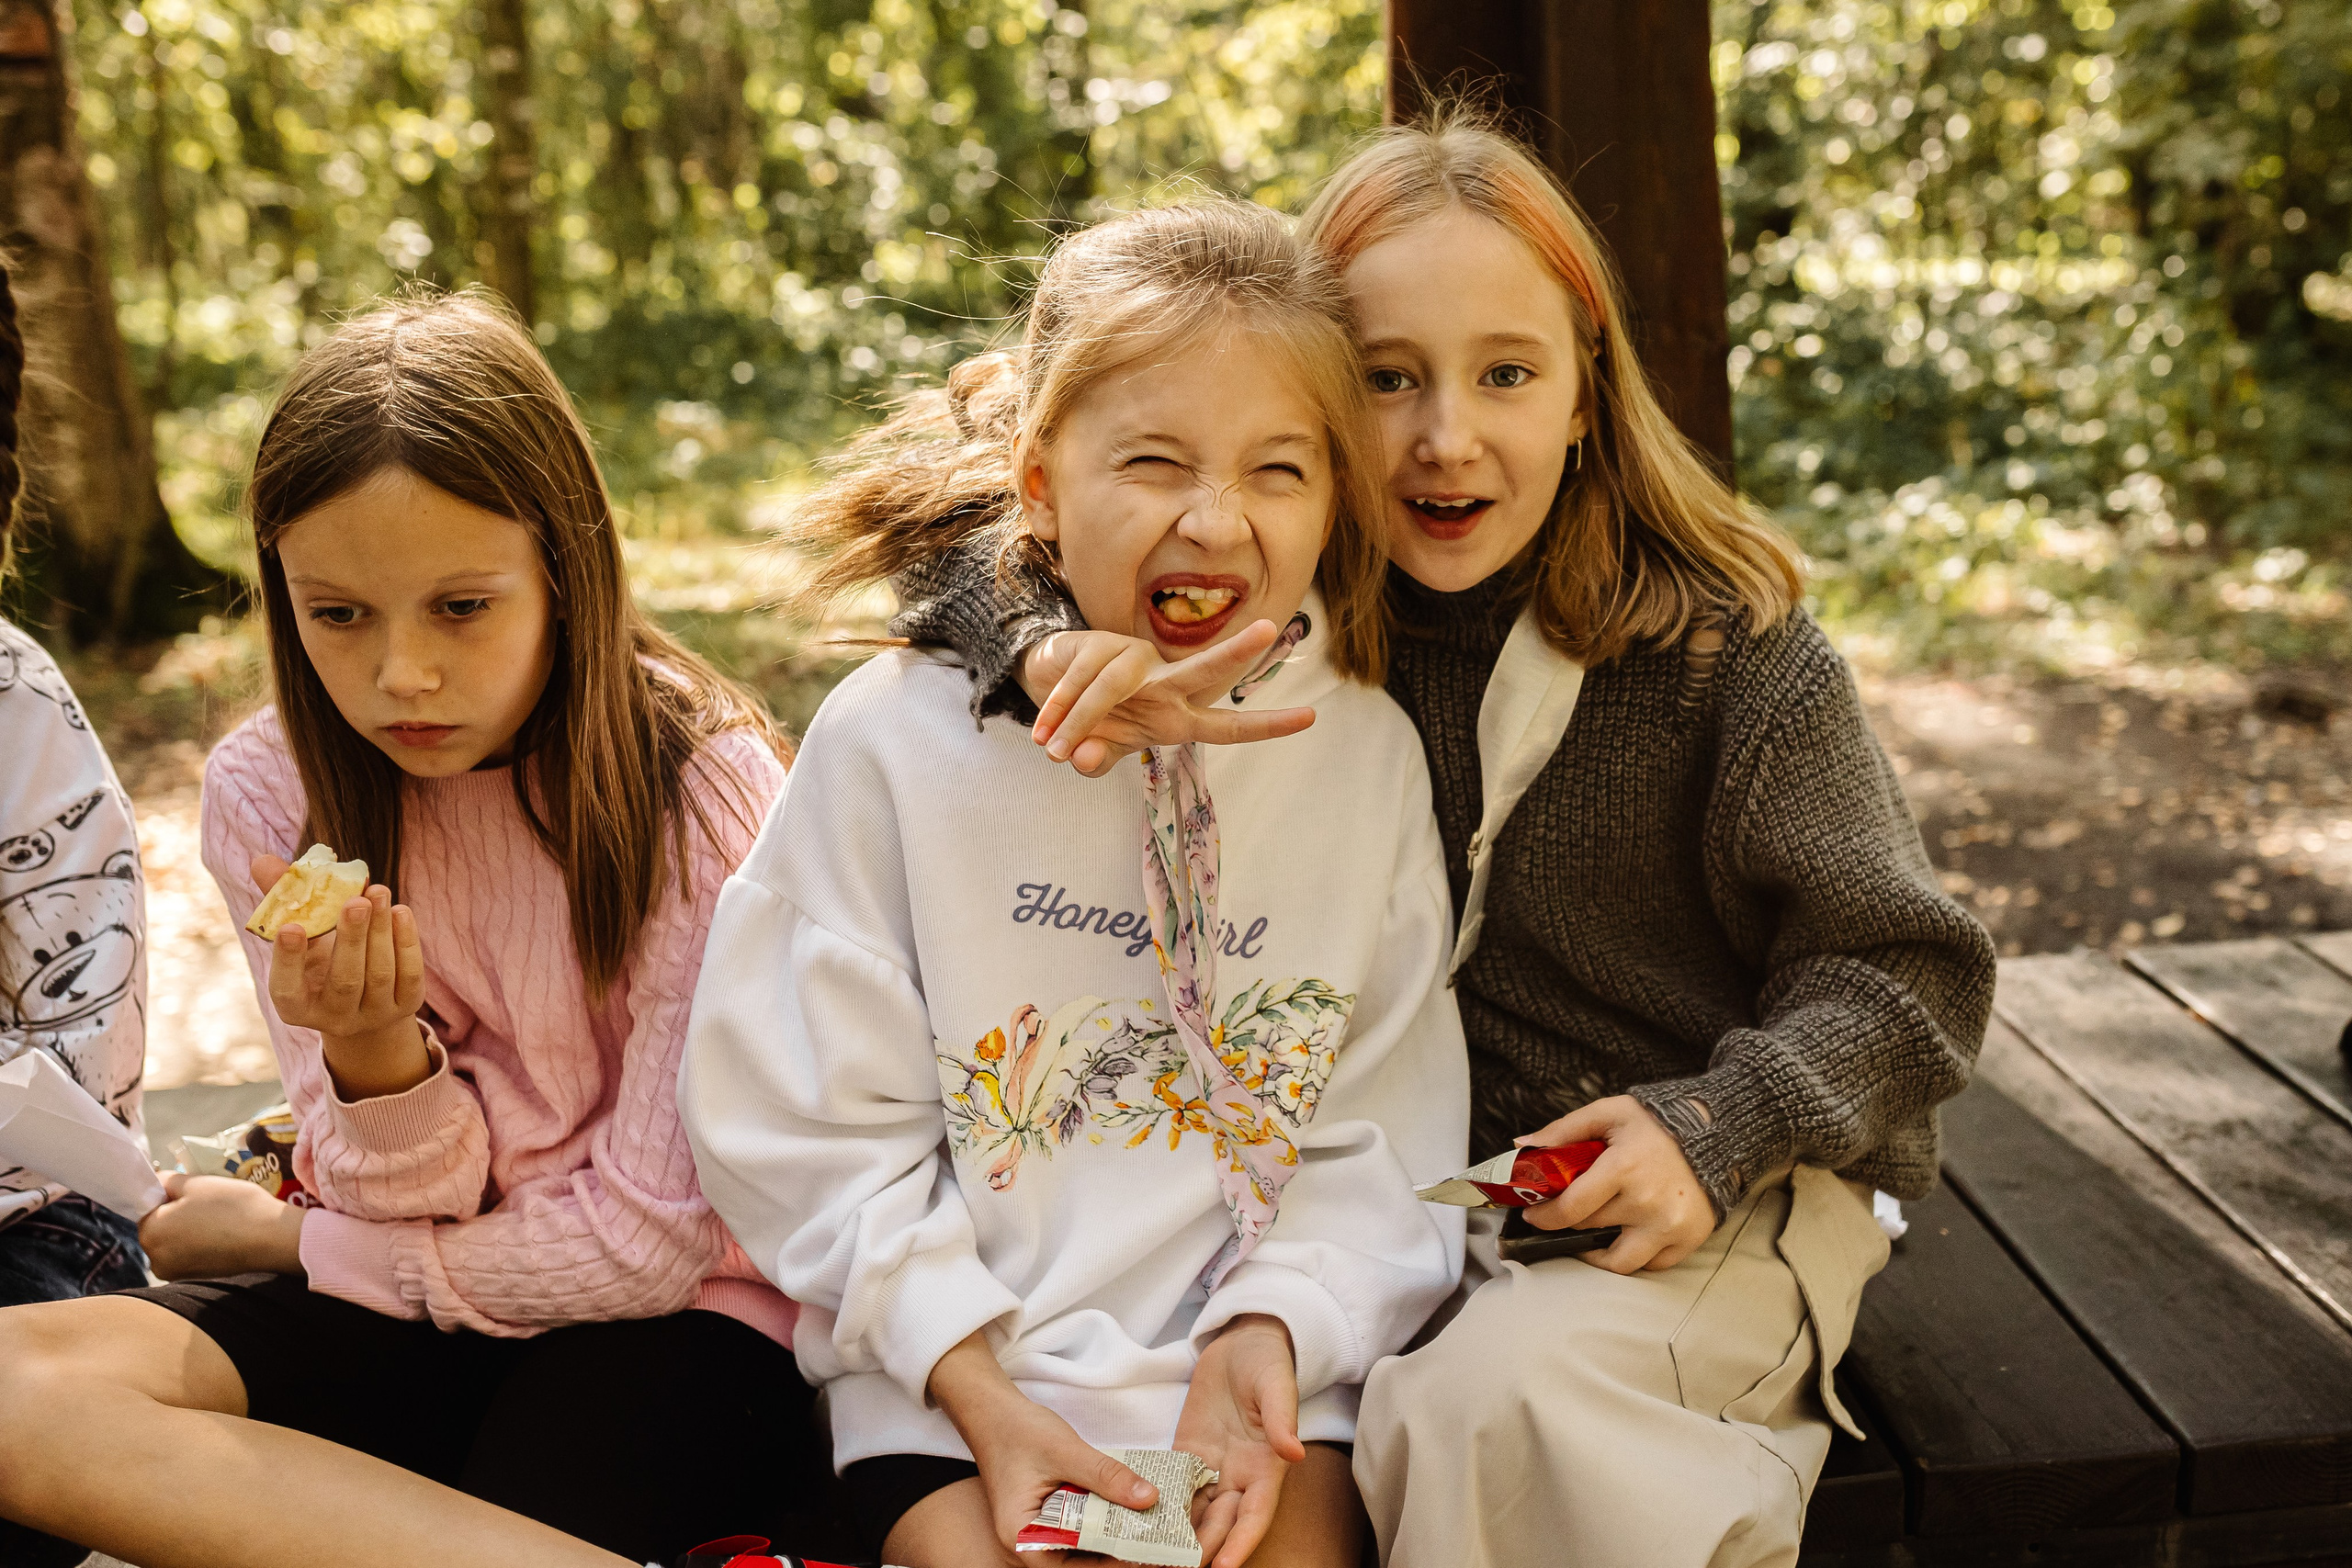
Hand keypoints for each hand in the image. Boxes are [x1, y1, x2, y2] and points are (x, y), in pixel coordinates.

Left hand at [138, 1171, 305, 1278]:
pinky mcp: (193, 1279)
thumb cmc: (231, 1206)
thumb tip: (155, 1182)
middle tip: (207, 1203)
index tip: (194, 1192)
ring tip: (216, 1219)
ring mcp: (174, 1273)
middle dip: (176, 1215)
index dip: (169, 1196)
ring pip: (173, 1241)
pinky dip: (198, 1244)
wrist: (271, 1238)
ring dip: (187, 1230)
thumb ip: (166, 1180)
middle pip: (158, 1227)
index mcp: (150, 1233)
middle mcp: (154, 1259)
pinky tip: (221, 1234)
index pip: (147, 1207)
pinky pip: (187, 1254)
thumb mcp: (196, 1183)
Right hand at [253, 855, 431, 1100]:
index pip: (287, 989)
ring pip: (379, 975)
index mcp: (296, 1006)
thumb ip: (286, 903)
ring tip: (378, 891)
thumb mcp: (302, 940)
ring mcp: (373, 1015)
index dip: (288, 960)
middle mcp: (334, 1018)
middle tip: (355, 901)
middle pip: (344, 981)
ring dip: (380, 931)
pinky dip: (406, 942)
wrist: (365, 1004)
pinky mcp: (405, 1006)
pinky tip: (400, 912)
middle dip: (351, 939)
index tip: (291, 927)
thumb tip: (263, 860)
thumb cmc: (322, 963)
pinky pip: (409, 975)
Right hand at [927, 1332, 1157, 1552]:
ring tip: (1155, 1525)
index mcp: (1023, 1538)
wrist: (992, 1411)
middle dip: (1123, 1551)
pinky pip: (1082, 1526)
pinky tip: (1132, 1507)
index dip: (1117, 1563)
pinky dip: (1106, 1518)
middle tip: (1163, 1540)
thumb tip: (1148, 1498)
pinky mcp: (1050, 1516)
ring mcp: (1040, 1530)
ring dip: (1117, 1534)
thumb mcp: (1065, 1451)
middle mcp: (1030, 1544)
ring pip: (1086, 1544)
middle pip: (1083, 1561)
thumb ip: (1106, 1476)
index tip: (1155, 1554)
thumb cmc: (1017, 1430)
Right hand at [1022, 621, 1314, 778]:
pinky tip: (1042, 730)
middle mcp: (1164, 685)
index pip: (1227, 727)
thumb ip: (1098, 760)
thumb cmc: (1092, 720)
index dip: (1266, 726)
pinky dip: (1057, 710)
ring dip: (1076, 722)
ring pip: (1109, 691)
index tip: (1310, 718)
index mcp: (1176, 718)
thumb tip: (1081, 760)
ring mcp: (1133, 661)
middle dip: (1234, 652)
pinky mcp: (1098, 645)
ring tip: (1049, 752)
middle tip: (1267, 630)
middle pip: (1203, 669)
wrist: (1050, 683)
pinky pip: (1078, 683)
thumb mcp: (1099, 750)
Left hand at [1174, 1314, 1304, 1567]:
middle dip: (1200, 1547)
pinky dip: (1160, 1504)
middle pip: (1220, 1521)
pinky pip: (1173, 1485)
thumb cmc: (1267, 1362)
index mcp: (1266, 1465)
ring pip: (1194, 1511)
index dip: (1240, 1541)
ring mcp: (1212, 1466)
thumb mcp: (1276, 1385)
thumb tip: (1294, 1452)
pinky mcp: (1188, 1452)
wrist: (1243, 1341)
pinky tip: (1137, 1519)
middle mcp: (1239, 1475)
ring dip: (1177, 1533)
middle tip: (1172, 1565)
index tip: (1222, 1566)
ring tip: (1152, 1555)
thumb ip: (1282, 1419)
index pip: (1254, 1513)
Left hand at [1519, 1096, 1716, 1272]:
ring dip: (1597, 1253)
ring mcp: (1670, 1226)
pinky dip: (1633, 1256)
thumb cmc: (1656, 1123)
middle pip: (1589, 1230)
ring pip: (1618, 1263)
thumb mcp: (1608, 1113)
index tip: (1532, 1213)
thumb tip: (1520, 1146)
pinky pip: (1651, 1266)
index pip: (1571, 1209)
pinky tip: (1624, 1236)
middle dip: (1568, 1225)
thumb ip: (1563, 1130)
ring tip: (1589, 1236)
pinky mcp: (1689, 1239)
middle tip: (1562, 1215)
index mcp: (1624, 1168)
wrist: (1717, 1132)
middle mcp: (1647, 1203)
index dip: (1544, 1216)